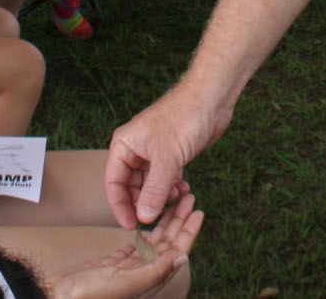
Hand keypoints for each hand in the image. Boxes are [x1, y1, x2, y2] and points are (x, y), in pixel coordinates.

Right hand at [50, 192, 202, 298]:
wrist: (62, 296)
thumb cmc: (91, 294)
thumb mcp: (127, 282)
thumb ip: (156, 271)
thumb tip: (184, 257)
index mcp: (150, 277)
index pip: (176, 251)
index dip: (188, 232)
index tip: (198, 211)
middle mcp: (144, 271)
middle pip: (168, 242)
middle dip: (180, 219)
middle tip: (189, 197)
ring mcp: (130, 266)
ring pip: (154, 239)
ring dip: (166, 220)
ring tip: (175, 200)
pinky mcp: (117, 261)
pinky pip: (137, 241)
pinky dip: (146, 227)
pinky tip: (150, 215)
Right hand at [106, 83, 232, 228]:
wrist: (211, 99)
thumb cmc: (184, 118)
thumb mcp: (167, 158)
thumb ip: (154, 189)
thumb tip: (144, 217)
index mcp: (124, 145)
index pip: (113, 182)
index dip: (120, 206)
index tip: (131, 226)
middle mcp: (135, 150)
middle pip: (130, 186)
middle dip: (143, 203)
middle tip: (155, 219)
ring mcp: (154, 153)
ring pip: (150, 184)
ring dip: (160, 196)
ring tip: (174, 200)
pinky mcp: (171, 155)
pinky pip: (165, 179)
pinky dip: (172, 188)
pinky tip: (184, 191)